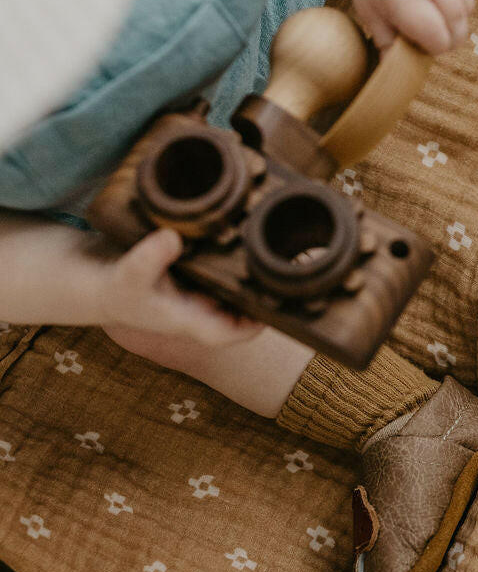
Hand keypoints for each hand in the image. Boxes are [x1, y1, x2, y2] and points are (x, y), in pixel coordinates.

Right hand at [98, 228, 262, 351]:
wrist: (100, 283)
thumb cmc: (116, 288)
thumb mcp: (130, 272)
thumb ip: (148, 258)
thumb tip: (172, 238)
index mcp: (190, 320)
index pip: (231, 333)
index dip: (254, 324)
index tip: (275, 304)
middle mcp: (200, 311)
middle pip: (244, 312)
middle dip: (264, 295)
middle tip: (284, 267)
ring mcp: (199, 296)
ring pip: (238, 293)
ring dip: (255, 277)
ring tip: (275, 251)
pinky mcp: (197, 278)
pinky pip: (225, 276)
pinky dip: (237, 263)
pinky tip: (250, 240)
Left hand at [342, 0, 473, 54]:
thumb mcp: (370, 14)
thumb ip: (386, 45)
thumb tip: (393, 74)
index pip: (438, 40)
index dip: (432, 49)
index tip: (417, 43)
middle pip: (458, 30)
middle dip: (447, 40)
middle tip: (426, 35)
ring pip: (467, 14)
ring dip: (454, 24)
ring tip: (431, 16)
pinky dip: (458, 7)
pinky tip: (437, 1)